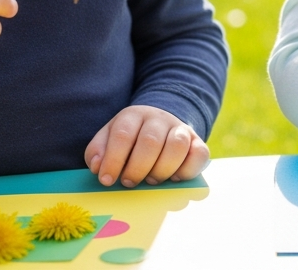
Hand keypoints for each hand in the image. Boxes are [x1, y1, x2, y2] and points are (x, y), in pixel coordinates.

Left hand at [85, 106, 208, 187]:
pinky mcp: (197, 142)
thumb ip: (98, 151)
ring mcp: (181, 129)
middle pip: (150, 141)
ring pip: (177, 146)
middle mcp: (159, 119)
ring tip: (151, 180)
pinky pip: (200, 154)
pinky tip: (174, 178)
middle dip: (137, 168)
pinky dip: (187, 170)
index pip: (123, 134)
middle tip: (129, 182)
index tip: (107, 180)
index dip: (113, 159)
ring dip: (162, 169)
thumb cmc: (130, 138)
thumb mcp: (109, 138)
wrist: (160, 123)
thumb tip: (97, 166)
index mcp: (133, 115)